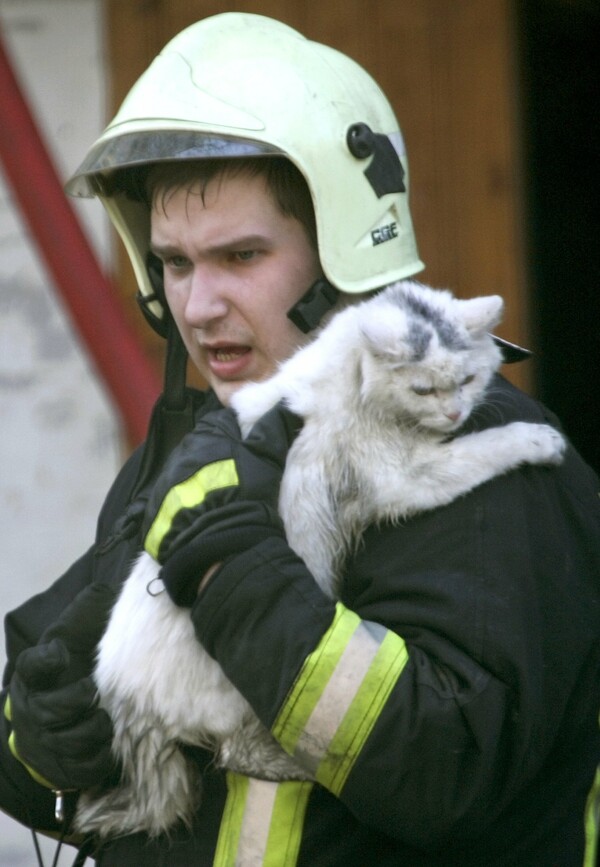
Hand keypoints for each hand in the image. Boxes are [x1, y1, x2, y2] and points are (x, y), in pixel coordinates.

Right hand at [7, 583, 117, 790]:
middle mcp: (34, 709)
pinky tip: (108, 746)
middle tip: (91, 690)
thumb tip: (102, 590)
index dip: (45, 660)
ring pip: (68, 741)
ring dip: (92, 729)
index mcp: (36, 675)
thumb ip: (83, 617)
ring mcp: (46, 742)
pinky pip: (82, 769)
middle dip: (73, 701)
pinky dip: (98, 758)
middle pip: (49, 710)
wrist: (54, 722)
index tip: (61, 654)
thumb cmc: (69, 672)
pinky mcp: (63, 768)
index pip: (32, 665)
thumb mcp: (74, 641)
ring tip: (104, 718)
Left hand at [143, 402, 301, 605]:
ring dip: (198, 481)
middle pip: (201, 447)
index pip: (222, 423)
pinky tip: (199, 516)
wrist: (219, 544)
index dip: (239, 436)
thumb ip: (273, 429)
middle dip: (215, 458)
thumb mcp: (267, 460)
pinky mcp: (155, 506)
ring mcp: (165, 479)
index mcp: (206, 435)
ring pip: (185, 471)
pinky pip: (170, 498)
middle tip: (235, 479)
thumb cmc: (247, 496)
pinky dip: (183, 504)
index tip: (250, 453)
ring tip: (217, 501)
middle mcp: (181, 451)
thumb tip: (284, 405)